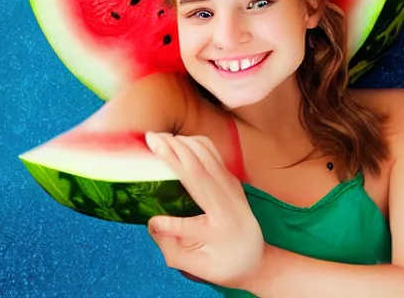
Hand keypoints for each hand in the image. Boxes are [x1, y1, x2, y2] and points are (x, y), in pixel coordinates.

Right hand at [145, 132, 264, 288]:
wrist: (254, 255)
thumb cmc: (221, 263)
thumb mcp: (196, 266)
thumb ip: (173, 247)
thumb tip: (152, 223)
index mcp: (221, 228)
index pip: (191, 223)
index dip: (169, 220)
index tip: (150, 216)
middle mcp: (228, 201)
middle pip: (198, 168)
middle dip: (172, 149)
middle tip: (149, 138)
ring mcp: (232, 185)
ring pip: (206, 153)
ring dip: (182, 141)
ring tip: (159, 137)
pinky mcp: (230, 177)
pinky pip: (212, 152)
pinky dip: (194, 142)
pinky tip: (178, 142)